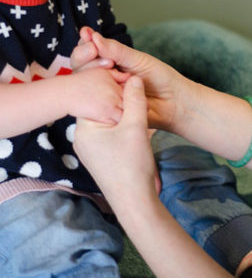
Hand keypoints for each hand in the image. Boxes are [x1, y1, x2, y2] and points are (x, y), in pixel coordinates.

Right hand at [71, 28, 189, 130]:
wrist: (176, 103)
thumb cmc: (161, 78)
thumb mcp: (138, 60)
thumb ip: (116, 51)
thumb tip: (94, 37)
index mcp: (111, 63)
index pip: (90, 52)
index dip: (85, 44)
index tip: (85, 34)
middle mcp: (105, 78)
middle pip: (81, 67)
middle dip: (83, 56)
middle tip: (92, 50)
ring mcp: (105, 95)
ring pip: (85, 84)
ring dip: (90, 72)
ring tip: (107, 65)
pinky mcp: (107, 112)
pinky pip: (95, 103)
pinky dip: (98, 92)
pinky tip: (105, 85)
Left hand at [74, 76, 156, 209]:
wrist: (134, 202)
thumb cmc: (132, 165)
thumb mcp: (136, 127)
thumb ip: (135, 100)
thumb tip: (134, 79)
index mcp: (84, 128)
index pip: (94, 98)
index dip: (113, 88)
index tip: (130, 84)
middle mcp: (81, 137)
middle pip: (100, 109)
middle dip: (119, 102)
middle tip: (138, 99)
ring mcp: (89, 149)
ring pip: (106, 121)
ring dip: (122, 115)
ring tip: (139, 112)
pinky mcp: (99, 156)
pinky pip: (108, 133)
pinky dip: (121, 127)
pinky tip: (135, 128)